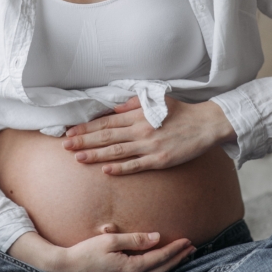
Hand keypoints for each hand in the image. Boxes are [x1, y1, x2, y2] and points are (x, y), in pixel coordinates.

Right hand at [8, 227, 195, 271]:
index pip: (159, 258)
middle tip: (192, 248)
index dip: (174, 249)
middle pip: (161, 269)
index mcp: (130, 269)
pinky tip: (160, 264)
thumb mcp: (109, 240)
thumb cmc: (85, 253)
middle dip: (177, 258)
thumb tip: (156, 237)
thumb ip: (134, 239)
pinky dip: (156, 270)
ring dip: (169, 265)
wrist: (65, 271)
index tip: (187, 241)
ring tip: (182, 255)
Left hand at [62, 96, 234, 175]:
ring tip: (78, 157)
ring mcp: (150, 146)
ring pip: (117, 151)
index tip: (70, 131)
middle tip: (65, 145)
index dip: (87, 127)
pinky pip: (136, 165)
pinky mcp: (160, 160)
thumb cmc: (181, 112)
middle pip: (107, 136)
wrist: (206, 124)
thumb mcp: (156, 100)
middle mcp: (141, 129)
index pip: (106, 121)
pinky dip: (120, 168)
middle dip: (84, 141)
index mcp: (138, 114)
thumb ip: (133, 104)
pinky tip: (105, 170)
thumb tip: (113, 108)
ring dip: (96, 155)